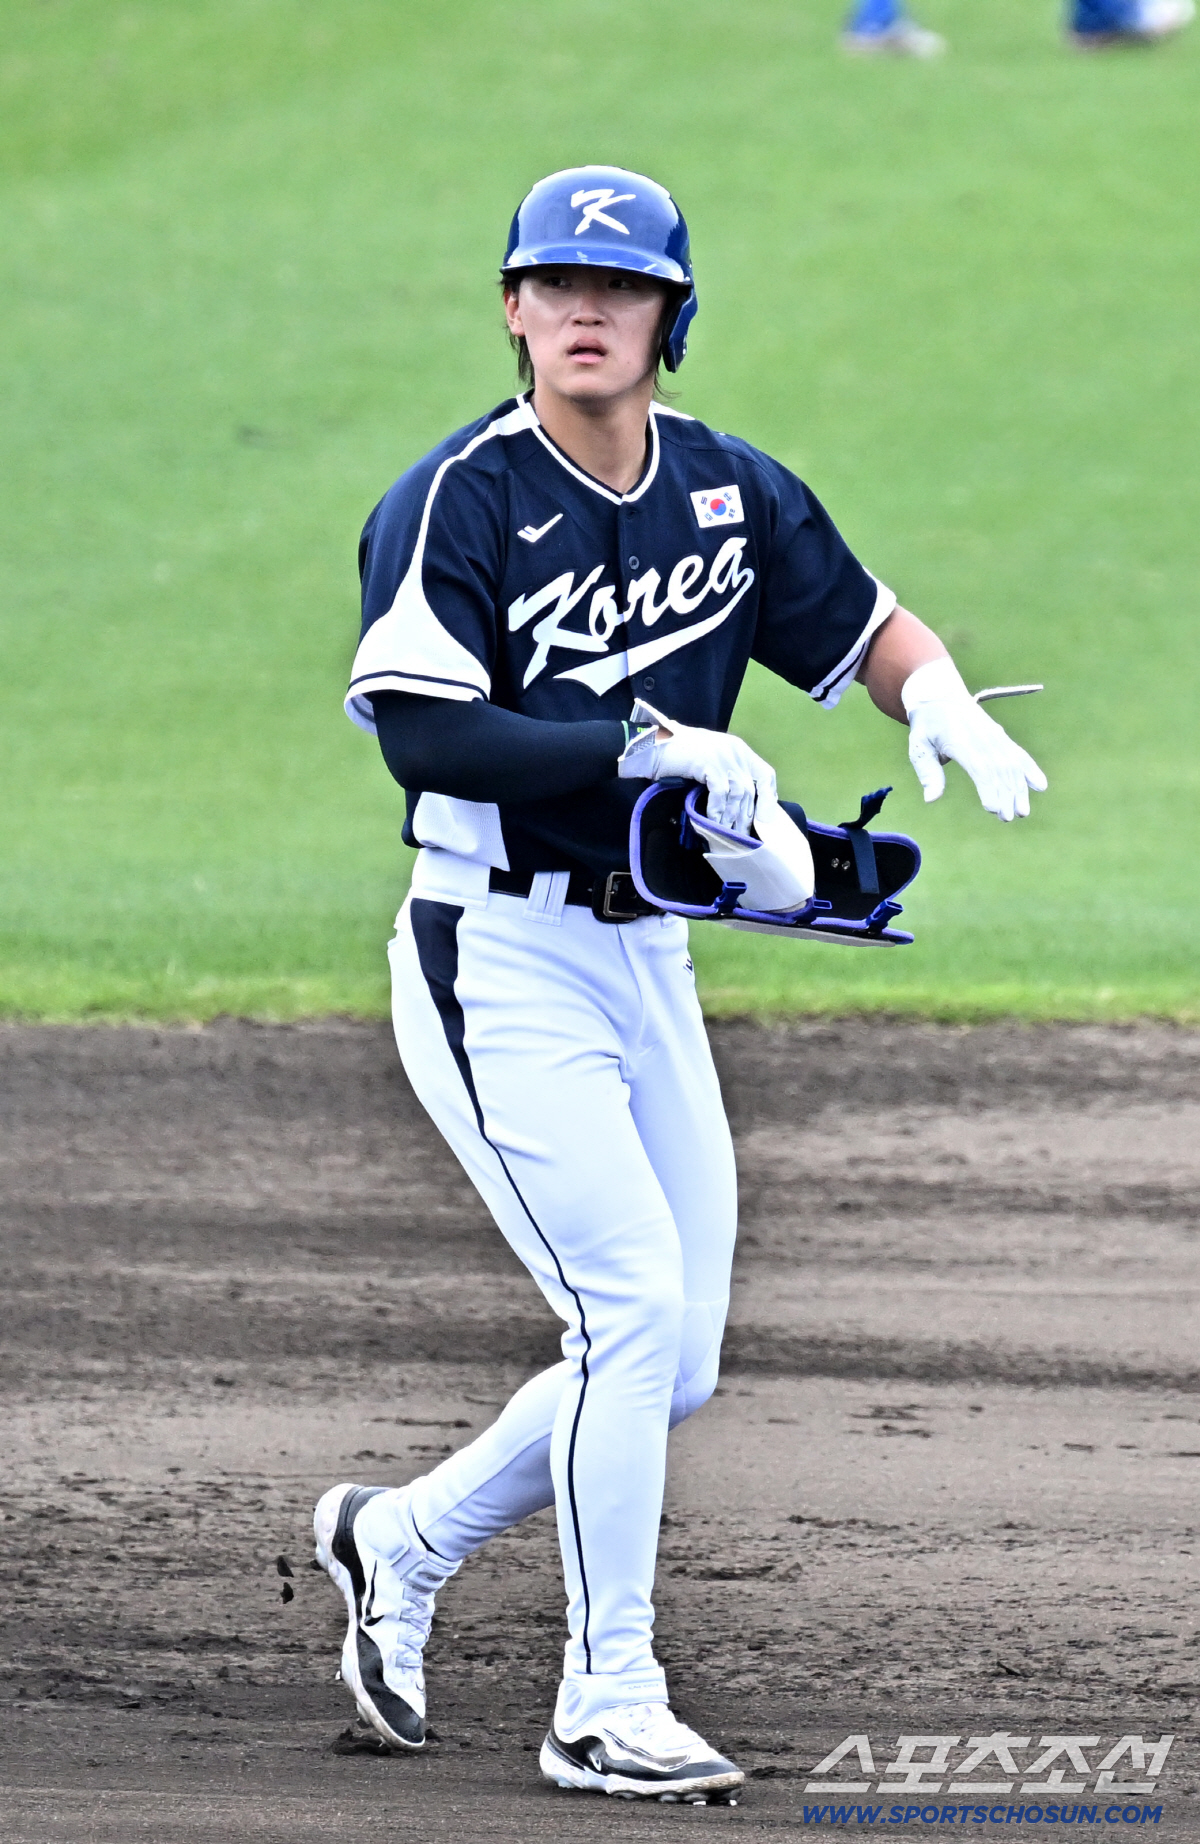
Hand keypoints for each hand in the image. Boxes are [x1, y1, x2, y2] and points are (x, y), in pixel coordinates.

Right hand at [618, 699, 775, 833]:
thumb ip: (726, 776)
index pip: (765, 774)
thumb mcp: (709, 761)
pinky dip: (717, 810)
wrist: (652, 745)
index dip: (768, 799)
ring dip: (731, 816)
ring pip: (738, 793)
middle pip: (752, 788)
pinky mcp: (709, 762)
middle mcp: (735, 750)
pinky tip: (711, 822)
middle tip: (741, 835)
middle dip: (747, 815)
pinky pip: (720, 793)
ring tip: (725, 832)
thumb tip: (738, 806)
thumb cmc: (678, 756)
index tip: (765, 820)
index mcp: (738, 749)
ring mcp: (723, 755)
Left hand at [902, 659, 1046, 821]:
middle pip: (999, 768)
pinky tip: (1040, 786)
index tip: (992, 808)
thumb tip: (931, 799)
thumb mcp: (919, 746)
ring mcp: (995, 736)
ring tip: (1022, 812)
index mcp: (960, 740)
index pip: (979, 766)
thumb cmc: (927, 725)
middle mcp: (982, 737)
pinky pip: (1019, 754)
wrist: (941, 696)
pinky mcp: (1001, 737)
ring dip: (1020, 788)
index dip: (988, 787)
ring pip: (1012, 764)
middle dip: (1006, 795)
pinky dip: (1030, 769)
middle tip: (1007, 818)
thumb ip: (927, 771)